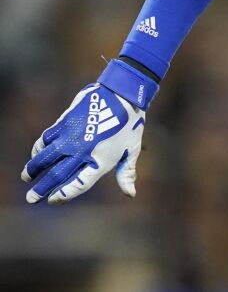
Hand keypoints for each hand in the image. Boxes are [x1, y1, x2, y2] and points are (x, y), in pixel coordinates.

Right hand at [21, 83, 144, 204]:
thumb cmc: (131, 124)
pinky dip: (38, 148)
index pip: (79, 184)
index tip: (53, 200)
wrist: (122, 94)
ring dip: (33, 168)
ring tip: (26, 177)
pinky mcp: (64, 123)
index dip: (65, 194)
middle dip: (42, 188)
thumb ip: (127, 173)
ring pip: (46, 157)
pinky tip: (36, 154)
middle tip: (31, 198)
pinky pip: (46, 139)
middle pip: (57, 175)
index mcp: (101, 161)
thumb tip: (130, 194)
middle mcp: (83, 152)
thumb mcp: (133, 149)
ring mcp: (71, 137)